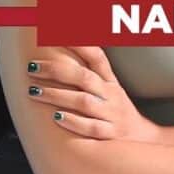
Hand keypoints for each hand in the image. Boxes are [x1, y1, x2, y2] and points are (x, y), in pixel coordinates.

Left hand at [25, 46, 160, 142]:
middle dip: (56, 71)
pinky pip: (91, 128)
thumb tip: (72, 44)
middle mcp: (110, 95)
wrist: (141, 139)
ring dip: (58, 96)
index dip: (80, 45)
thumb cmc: (117, 109)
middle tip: (32, 67)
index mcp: (109, 81)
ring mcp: (110, 114)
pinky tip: (56, 117)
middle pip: (84, 78)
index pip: (97, 57)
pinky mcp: (109, 135)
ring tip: (34, 91)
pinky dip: (74, 122)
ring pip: (84, 102)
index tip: (58, 34)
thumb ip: (92, 69)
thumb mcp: (110, 86)